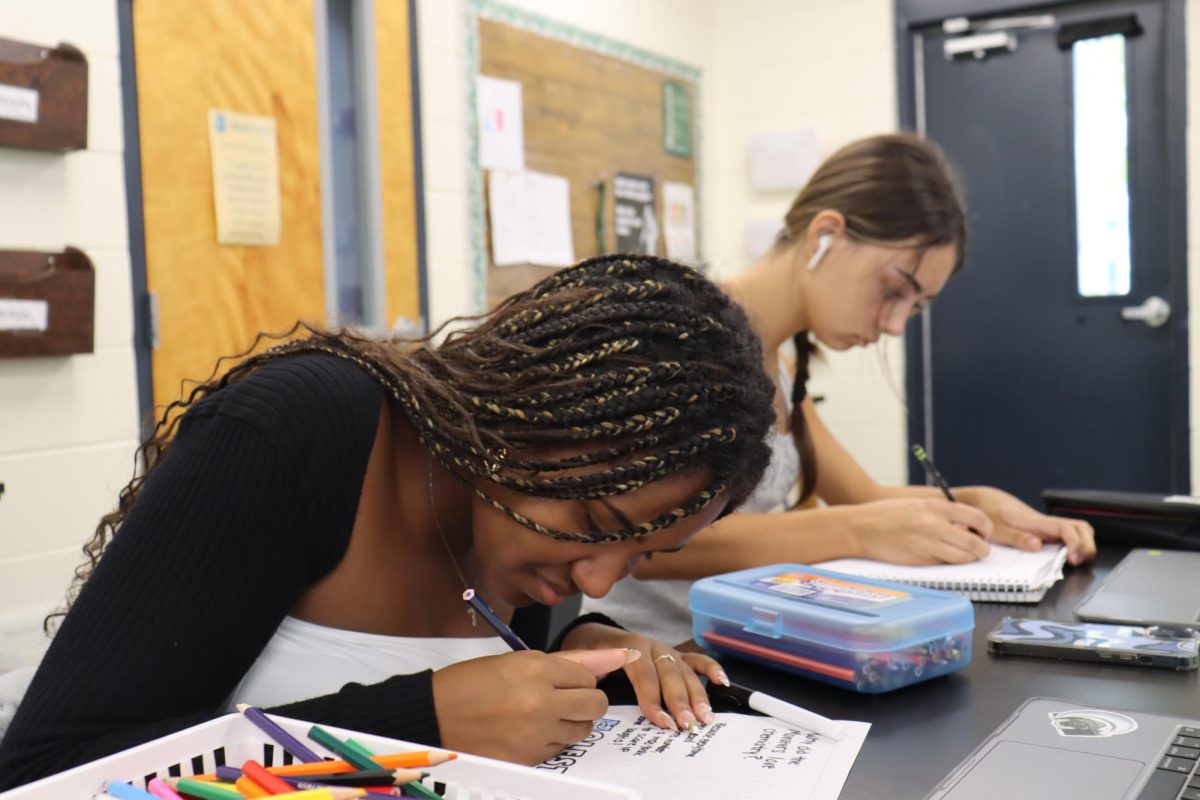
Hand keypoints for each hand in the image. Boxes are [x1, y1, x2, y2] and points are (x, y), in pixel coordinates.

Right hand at [431, 647, 636, 763]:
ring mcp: (535, 733)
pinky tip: (530, 730)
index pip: (588, 675)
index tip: (562, 679)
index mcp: (536, 669)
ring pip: (582, 729)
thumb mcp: (517, 661)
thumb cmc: (472, 683)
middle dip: (585, 700)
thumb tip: (617, 656)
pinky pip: (560, 749)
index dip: (578, 677)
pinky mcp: (529, 757)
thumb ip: (569, 661)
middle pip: (595, 703)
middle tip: (563, 697)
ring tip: (543, 713)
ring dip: (571, 721)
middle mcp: (540, 701)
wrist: (434, 715)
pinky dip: (552, 740)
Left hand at [561, 622, 726, 732]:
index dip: (652, 698)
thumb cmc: (591, 656)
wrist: (596, 637)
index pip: (643, 674)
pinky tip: (721, 683)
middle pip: (669, 674)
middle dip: (678, 701)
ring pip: (684, 671)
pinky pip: (696, 660)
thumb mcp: (584, 665)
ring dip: (697, 695)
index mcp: (628, 647)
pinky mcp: (675, 656)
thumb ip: (591, 678)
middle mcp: (651, 646)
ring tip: (705, 717)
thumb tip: (595, 700)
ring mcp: (665, 650)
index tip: (660, 721)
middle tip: (686, 724)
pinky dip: (710, 669)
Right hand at [849, 498, 993, 564]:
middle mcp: (935, 525)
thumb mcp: (918, 505)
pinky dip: (948, 562)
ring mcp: (929, 544)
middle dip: (982, 548)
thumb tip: (967, 527)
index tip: (984, 533)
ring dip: (968, 558)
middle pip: (976, 543)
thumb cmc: (887, 515)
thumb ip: (942, 514)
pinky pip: (945, 564)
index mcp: (936, 507)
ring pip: (964, 557)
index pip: (977, 518)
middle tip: (979, 548)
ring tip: (962, 554)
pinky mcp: (921, 560)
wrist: (861, 528)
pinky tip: (941, 556)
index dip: (986, 528)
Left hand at [958, 486, 1095, 564]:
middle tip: (1078, 561)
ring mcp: (1045, 525)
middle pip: (1081, 527)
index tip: (1073, 558)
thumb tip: (1037, 545)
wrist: (982, 500)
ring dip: (1083, 544)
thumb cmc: (987, 514)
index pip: (1067, 527)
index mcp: (1036, 521)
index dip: (1076, 542)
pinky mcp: (1042, 529)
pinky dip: (1073, 544)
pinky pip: (1065, 534)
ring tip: (1075, 560)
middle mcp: (1045, 522)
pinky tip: (1066, 556)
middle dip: (1087, 545)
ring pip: (1077, 529)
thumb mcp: (996, 530)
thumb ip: (1016, 537)